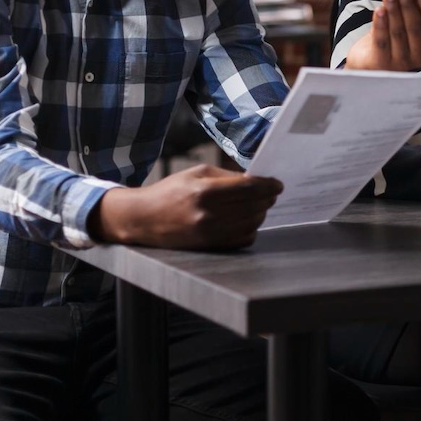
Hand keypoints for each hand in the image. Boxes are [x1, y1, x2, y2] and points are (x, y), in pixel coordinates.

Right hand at [90, 165, 282, 249]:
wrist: (143, 218)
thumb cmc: (171, 191)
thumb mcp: (197, 173)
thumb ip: (228, 175)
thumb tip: (257, 180)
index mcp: (204, 192)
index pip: (250, 188)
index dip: (268, 185)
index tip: (277, 184)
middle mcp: (208, 215)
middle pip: (254, 206)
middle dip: (267, 198)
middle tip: (270, 193)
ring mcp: (209, 233)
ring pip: (252, 223)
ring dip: (261, 213)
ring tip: (258, 204)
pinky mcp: (210, 246)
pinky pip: (244, 239)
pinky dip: (251, 229)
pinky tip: (247, 219)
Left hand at [343, 0, 420, 70]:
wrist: (374, 59)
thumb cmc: (402, 36)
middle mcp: (420, 56)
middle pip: (415, 28)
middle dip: (408, 5)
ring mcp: (401, 63)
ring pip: (398, 33)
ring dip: (393, 11)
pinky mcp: (382, 65)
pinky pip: (382, 42)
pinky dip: (380, 25)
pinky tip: (379, 10)